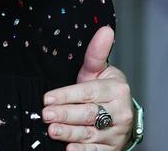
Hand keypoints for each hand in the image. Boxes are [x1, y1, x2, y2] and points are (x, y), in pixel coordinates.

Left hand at [42, 26, 133, 150]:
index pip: (89, 92)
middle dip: (66, 114)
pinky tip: (70, 149)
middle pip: (89, 113)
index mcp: (117, 89)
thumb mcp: (98, 71)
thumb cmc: (103, 91)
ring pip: (90, 133)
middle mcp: (120, 111)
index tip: (48, 98)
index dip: (68, 95)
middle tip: (47, 114)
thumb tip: (105, 29)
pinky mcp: (113, 149)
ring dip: (70, 133)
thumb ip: (96, 53)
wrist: (121, 118)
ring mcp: (117, 132)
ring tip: (53, 131)